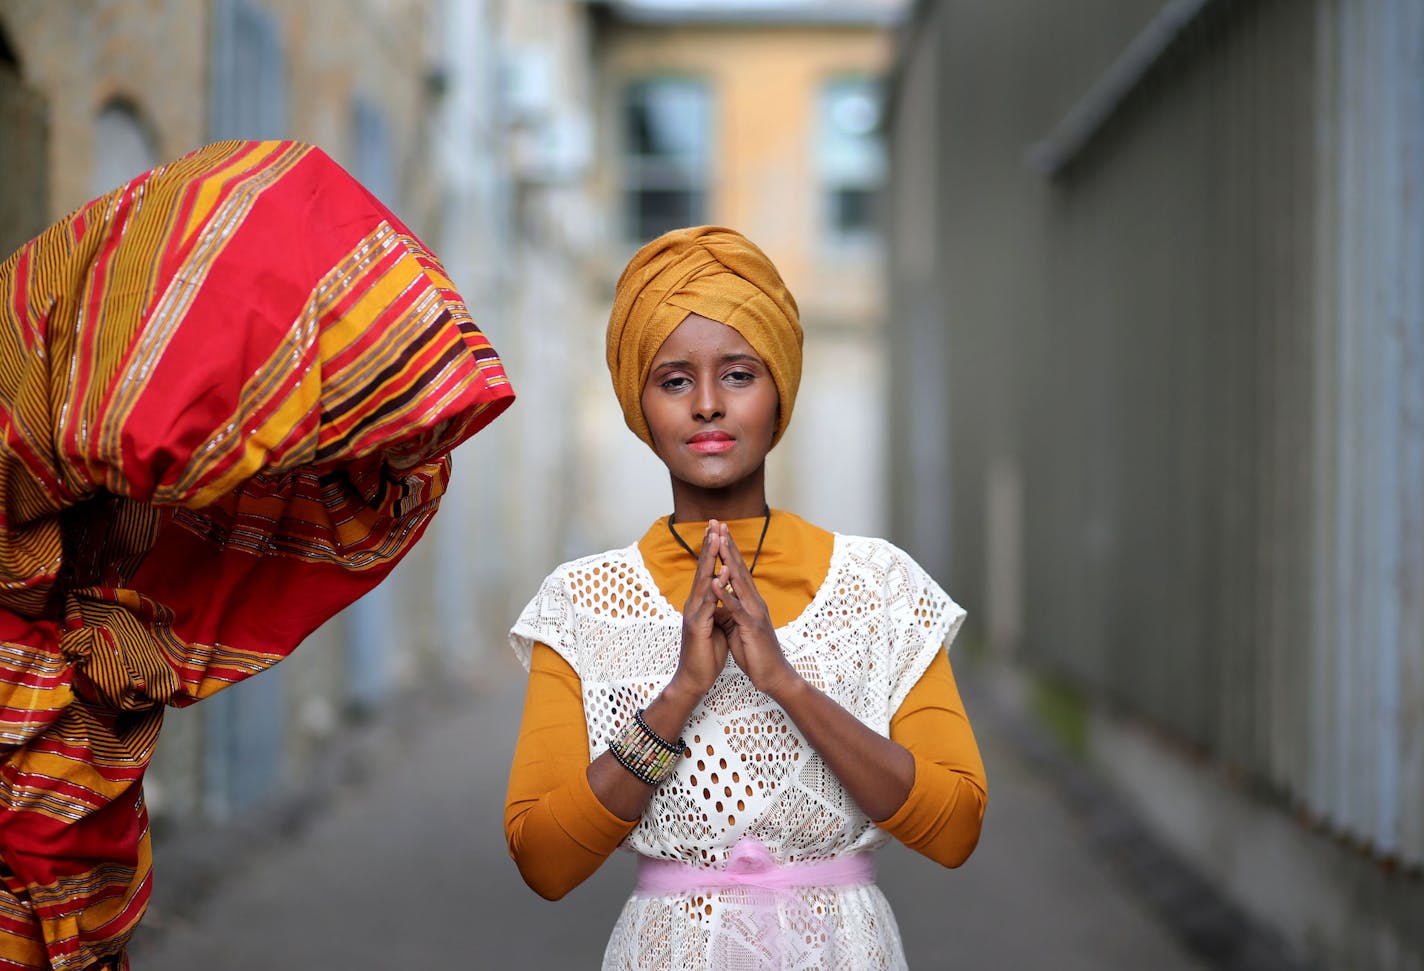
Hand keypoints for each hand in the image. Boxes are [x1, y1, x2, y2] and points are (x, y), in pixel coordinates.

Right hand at [668, 522, 730, 699]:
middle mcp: (694, 603)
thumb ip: (717, 607)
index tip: (718, 529)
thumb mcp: (714, 624)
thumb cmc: (705, 652)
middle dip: (709, 545)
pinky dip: (716, 587)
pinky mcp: (697, 626)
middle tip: (714, 522)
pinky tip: (723, 573)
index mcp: (700, 602)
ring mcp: (694, 613)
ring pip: (703, 581)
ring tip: (717, 538)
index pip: (707, 571)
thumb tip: (722, 592)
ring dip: (710, 559)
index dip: (713, 550)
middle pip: (702, 569)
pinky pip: (708, 603)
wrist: (694, 678)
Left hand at [710, 522, 801, 700]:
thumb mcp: (742, 626)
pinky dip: (725, 595)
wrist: (773, 676)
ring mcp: (754, 613)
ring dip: (728, 561)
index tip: (719, 531)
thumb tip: (726, 597)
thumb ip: (735, 609)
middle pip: (739, 568)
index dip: (728, 550)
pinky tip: (715, 583)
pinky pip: (736, 609)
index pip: (738, 570)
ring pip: (739, 582)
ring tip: (718, 542)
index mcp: (751, 601)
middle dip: (728, 545)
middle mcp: (754, 601)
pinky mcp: (751, 627)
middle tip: (719, 524)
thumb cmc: (756, 652)